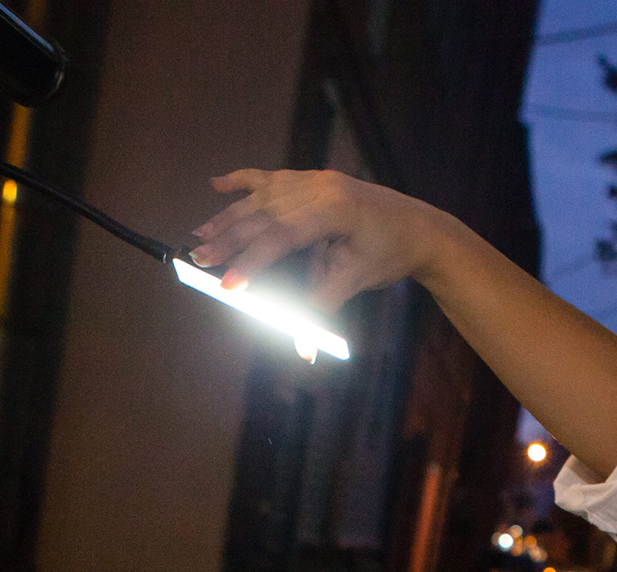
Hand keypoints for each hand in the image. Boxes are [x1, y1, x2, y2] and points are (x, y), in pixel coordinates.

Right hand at [187, 169, 450, 310]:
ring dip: (228, 216)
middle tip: (199, 261)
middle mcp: (320, 187)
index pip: (282, 235)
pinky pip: (270, 178)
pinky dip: (242, 182)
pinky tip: (216, 185)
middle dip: (228, 239)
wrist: (417, 227)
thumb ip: (322, 308)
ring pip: (261, 197)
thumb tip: (301, 348)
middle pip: (264, 213)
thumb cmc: (389, 255)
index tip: (228, 286)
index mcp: (334, 209)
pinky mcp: (311, 179)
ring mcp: (314, 178)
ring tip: (200, 236)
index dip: (252, 261)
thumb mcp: (356, 281)